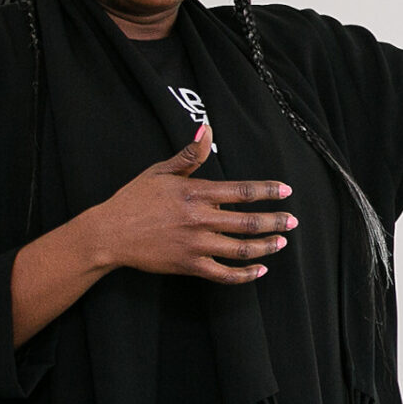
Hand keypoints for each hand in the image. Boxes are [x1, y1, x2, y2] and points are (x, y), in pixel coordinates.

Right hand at [86, 123, 295, 284]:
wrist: (109, 233)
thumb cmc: (134, 199)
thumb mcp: (161, 171)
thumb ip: (190, 155)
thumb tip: (207, 128)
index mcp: (196, 193)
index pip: (242, 191)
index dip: (268, 191)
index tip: (286, 191)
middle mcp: (200, 219)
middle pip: (248, 222)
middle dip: (275, 221)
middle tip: (293, 221)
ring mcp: (195, 245)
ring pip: (241, 249)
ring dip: (265, 247)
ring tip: (281, 243)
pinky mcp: (188, 266)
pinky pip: (223, 274)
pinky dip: (244, 275)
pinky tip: (259, 270)